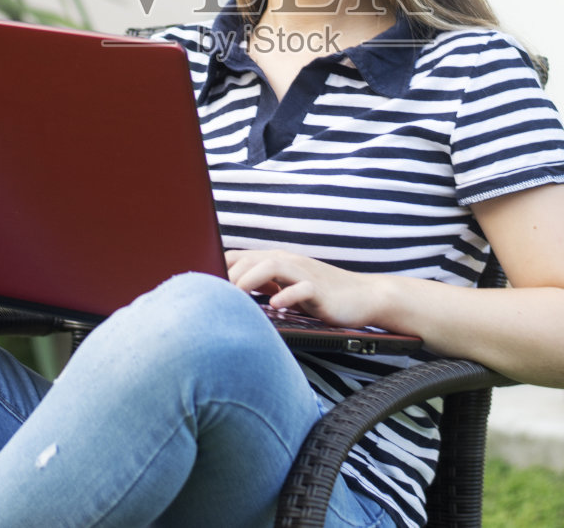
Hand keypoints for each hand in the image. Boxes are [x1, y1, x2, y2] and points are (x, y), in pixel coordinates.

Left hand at [224, 248, 394, 330]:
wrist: (363, 296)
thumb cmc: (322, 294)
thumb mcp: (288, 288)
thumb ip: (263, 285)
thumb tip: (231, 294)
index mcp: (278, 261)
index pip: (241, 257)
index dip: (219, 268)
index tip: (200, 286)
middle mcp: (290, 263)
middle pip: (252, 258)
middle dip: (230, 274)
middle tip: (212, 295)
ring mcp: (306, 274)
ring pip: (273, 265)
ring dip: (251, 278)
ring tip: (236, 294)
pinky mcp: (322, 290)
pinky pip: (303, 288)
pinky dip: (287, 295)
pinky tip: (275, 306)